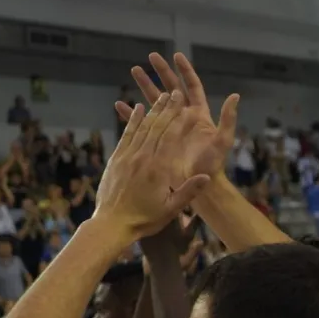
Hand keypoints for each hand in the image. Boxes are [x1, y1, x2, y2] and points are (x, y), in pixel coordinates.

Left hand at [96, 91, 210, 240]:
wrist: (112, 224)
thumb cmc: (145, 219)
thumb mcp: (171, 209)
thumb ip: (188, 191)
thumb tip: (206, 177)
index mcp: (159, 169)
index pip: (171, 139)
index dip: (180, 121)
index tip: (188, 107)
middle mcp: (143, 158)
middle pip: (157, 127)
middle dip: (168, 109)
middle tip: (176, 93)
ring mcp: (128, 157)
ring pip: (142, 127)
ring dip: (153, 110)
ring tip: (161, 95)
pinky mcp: (117, 159)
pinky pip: (127, 134)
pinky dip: (133, 120)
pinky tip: (136, 108)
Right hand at [115, 52, 238, 180]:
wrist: (196, 185)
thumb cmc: (212, 165)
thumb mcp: (223, 141)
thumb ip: (228, 119)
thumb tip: (235, 96)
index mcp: (198, 115)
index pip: (192, 87)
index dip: (185, 71)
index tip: (176, 56)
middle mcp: (183, 117)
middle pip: (171, 88)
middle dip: (162, 72)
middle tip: (151, 56)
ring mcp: (169, 127)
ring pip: (155, 101)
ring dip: (145, 86)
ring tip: (134, 70)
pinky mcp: (157, 139)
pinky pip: (142, 124)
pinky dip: (132, 114)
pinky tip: (121, 105)